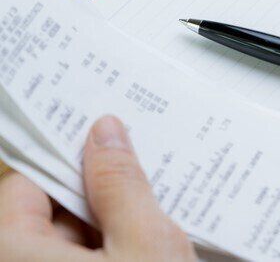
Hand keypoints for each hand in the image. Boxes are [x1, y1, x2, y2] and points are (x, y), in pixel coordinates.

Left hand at [0, 116, 196, 260]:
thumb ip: (122, 185)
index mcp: (15, 253)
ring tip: (160, 228)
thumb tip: (106, 134)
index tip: (108, 144)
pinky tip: (153, 253)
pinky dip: (117, 255)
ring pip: (72, 246)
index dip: (73, 162)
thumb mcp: (145, 244)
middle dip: (101, 198)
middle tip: (147, 183)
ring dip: (114, 232)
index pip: (27, 186)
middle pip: (50, 218)